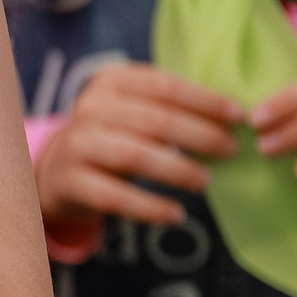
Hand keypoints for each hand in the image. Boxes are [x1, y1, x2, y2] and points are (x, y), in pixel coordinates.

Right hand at [36, 63, 242, 247]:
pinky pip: (116, 196)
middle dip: (200, 135)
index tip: (237, 116)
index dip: (204, 100)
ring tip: (206, 182)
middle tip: (231, 150)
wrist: (59, 170)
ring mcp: (78, 144)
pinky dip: (150, 207)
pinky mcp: (71, 180)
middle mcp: (90, 108)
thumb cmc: (113, 136)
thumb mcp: (132, 111)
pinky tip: (176, 214)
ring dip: (177, 170)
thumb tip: (231, 117)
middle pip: (154, 120)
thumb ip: (168, 107)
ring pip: (136, 155)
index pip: (164, 86)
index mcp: (110, 82)